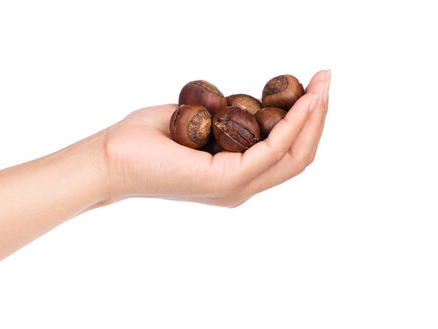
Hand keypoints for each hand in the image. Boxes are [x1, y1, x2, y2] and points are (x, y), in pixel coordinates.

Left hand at [103, 70, 329, 206]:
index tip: (314, 88)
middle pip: (297, 156)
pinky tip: (301, 101)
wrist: (110, 158)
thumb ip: (226, 120)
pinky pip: (269, 151)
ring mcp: (234, 188)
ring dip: (312, 118)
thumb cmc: (145, 139)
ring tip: (323, 85)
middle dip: (318, 117)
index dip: (306, 122)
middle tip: (327, 81)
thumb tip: (244, 101)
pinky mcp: (223, 180)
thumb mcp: (198, 124)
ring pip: (292, 156)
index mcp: (234, 177)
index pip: (284, 154)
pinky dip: (290, 124)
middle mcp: (239, 188)